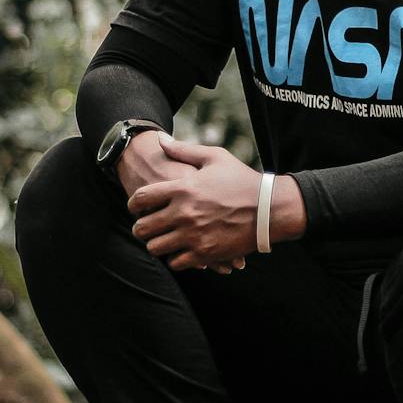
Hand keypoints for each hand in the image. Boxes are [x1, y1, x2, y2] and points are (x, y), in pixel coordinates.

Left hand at [127, 137, 262, 271]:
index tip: (136, 208)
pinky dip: (175, 258)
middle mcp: (184, 213)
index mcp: (183, 188)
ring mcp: (194, 235)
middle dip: (140, 228)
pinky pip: (176, 262)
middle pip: (143, 227)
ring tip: (162, 240)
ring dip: (156, 244)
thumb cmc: (242, 180)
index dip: (133, 204)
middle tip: (145, 228)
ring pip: (156, 247)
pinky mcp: (205, 253)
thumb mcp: (215, 157)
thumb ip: (184, 150)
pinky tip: (180, 251)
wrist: (269, 209)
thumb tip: (160, 140)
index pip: (141, 198)